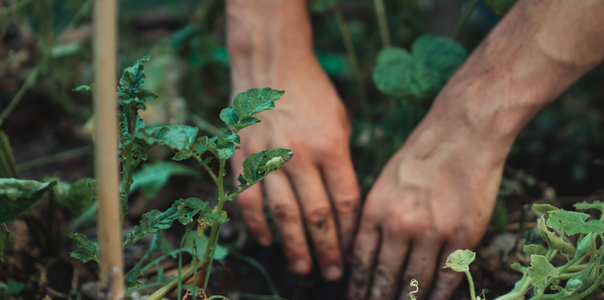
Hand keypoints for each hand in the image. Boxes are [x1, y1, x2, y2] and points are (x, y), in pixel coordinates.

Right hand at [229, 57, 359, 280]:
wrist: (271, 64)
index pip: (345, 201)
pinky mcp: (243, 157)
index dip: (350, 232)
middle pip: (317, 215)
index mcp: (331, 146)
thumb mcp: (340, 122)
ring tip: (304, 268)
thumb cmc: (313, 93)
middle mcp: (300, 155)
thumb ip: (342, 162)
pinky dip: (257, 225)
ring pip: (283, 215)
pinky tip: (267, 241)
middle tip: (332, 275)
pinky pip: (249, 200)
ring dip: (293, 246)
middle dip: (327, 250)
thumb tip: (345, 205)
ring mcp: (268, 157)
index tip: (354, 252)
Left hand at [347, 110, 506, 299]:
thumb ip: (374, 218)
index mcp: (376, 210)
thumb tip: (365, 254)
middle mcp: (400, 225)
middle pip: (386, 278)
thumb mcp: (385, 181)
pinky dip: (439, 294)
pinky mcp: (463, 235)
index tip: (357, 299)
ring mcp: (433, 232)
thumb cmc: (422, 153)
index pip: (361, 262)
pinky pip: (448, 276)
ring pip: (416, 282)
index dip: (359, 287)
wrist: (463, 131)